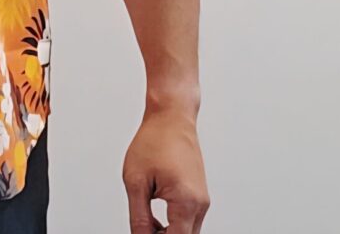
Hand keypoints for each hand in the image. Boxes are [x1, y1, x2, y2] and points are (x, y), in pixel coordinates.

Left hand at [123, 108, 209, 233]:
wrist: (171, 116)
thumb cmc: (155, 140)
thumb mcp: (136, 181)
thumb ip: (139, 216)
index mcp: (186, 202)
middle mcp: (200, 204)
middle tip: (141, 228)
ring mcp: (202, 200)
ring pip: (186, 231)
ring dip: (167, 232)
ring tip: (145, 221)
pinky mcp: (199, 195)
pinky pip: (188, 220)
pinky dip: (173, 223)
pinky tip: (154, 216)